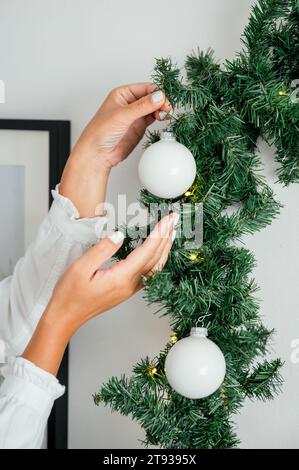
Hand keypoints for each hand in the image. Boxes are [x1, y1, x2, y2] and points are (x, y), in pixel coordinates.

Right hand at [22, 213, 176, 374]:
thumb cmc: (69, 294)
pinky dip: (156, 259)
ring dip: (164, 249)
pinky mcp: (125, 290)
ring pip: (154, 267)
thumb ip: (102, 249)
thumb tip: (119, 235)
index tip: (168, 219)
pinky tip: (156, 252)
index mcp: (121, 278)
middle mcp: (130, 285)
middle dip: (166, 237)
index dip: (159, 233)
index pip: (147, 251)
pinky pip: (148, 272)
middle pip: (155, 259)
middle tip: (174, 220)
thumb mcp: (80, 267)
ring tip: (170, 232)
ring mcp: (129, 289)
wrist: (65, 317)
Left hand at [60, 83, 171, 217]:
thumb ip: (142, 106)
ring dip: (162, 109)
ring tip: (165, 114)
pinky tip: (163, 118)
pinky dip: (160, 117)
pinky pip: (153, 118)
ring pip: (154, 107)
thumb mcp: (122, 116)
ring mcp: (135, 115)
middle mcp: (129, 103)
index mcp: (122, 94)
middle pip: (152, 97)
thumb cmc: (100, 132)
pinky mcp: (139, 126)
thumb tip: (159, 96)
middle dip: (161, 101)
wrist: (98, 154)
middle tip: (167, 109)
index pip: (145, 88)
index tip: (164, 100)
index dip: (157, 93)